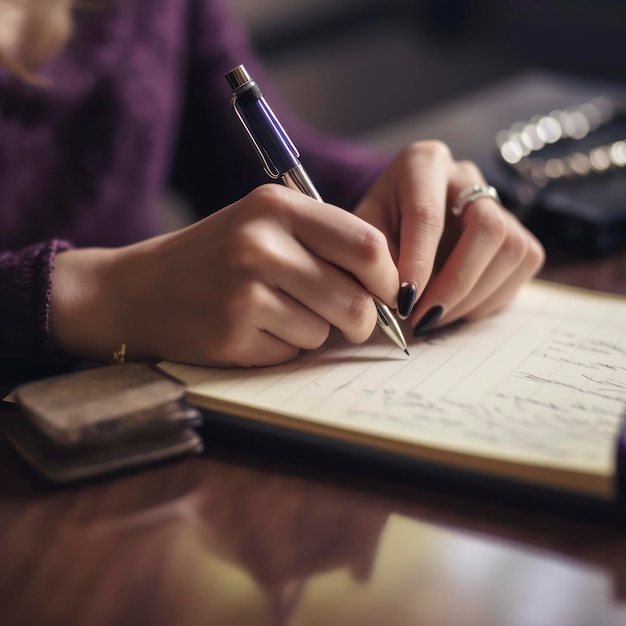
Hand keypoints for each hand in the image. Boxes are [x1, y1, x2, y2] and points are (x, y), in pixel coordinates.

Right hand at [50, 184, 398, 366]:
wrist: (138, 290)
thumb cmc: (214, 258)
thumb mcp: (264, 226)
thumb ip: (324, 243)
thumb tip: (389, 285)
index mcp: (277, 206)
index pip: (368, 245)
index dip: (387, 278)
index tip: (385, 293)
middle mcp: (261, 243)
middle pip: (355, 299)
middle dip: (361, 320)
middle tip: (347, 320)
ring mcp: (244, 289)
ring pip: (325, 331)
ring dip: (312, 332)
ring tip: (275, 314)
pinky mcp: (233, 332)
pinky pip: (292, 353)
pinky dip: (282, 348)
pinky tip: (250, 329)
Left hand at [353, 140, 544, 334]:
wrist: (397, 219)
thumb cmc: (376, 225)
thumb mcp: (361, 235)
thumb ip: (374, 259)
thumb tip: (396, 298)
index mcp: (422, 164)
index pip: (428, 215)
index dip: (418, 263)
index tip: (404, 302)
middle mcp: (466, 174)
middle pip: (486, 228)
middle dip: (456, 283)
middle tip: (424, 318)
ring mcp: (498, 200)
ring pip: (512, 250)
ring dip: (473, 296)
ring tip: (434, 317)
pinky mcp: (517, 229)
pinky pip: (522, 266)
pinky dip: (489, 298)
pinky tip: (457, 308)